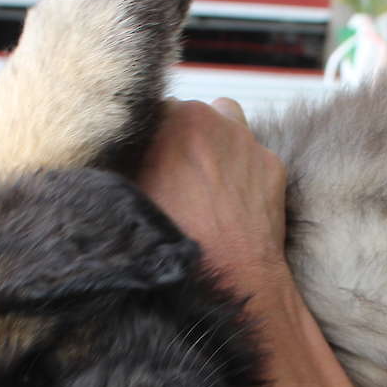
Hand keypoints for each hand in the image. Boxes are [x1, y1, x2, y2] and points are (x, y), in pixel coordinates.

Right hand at [136, 99, 288, 294]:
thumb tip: (114, 152)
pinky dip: (243, 167)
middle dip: (180, 136)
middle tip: (172, 173)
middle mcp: (211, 119)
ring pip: (226, 119)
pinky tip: (232, 197)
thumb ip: (124, 162)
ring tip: (204, 176)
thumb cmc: (172, 241)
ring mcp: (246, 140)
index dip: (146, 136)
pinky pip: (253, 153)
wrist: (228, 277)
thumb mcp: (129, 196)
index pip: (152, 109)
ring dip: (214, 139)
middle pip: (189, 113)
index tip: (143, 157)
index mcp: (171, 119)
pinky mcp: (272, 164)